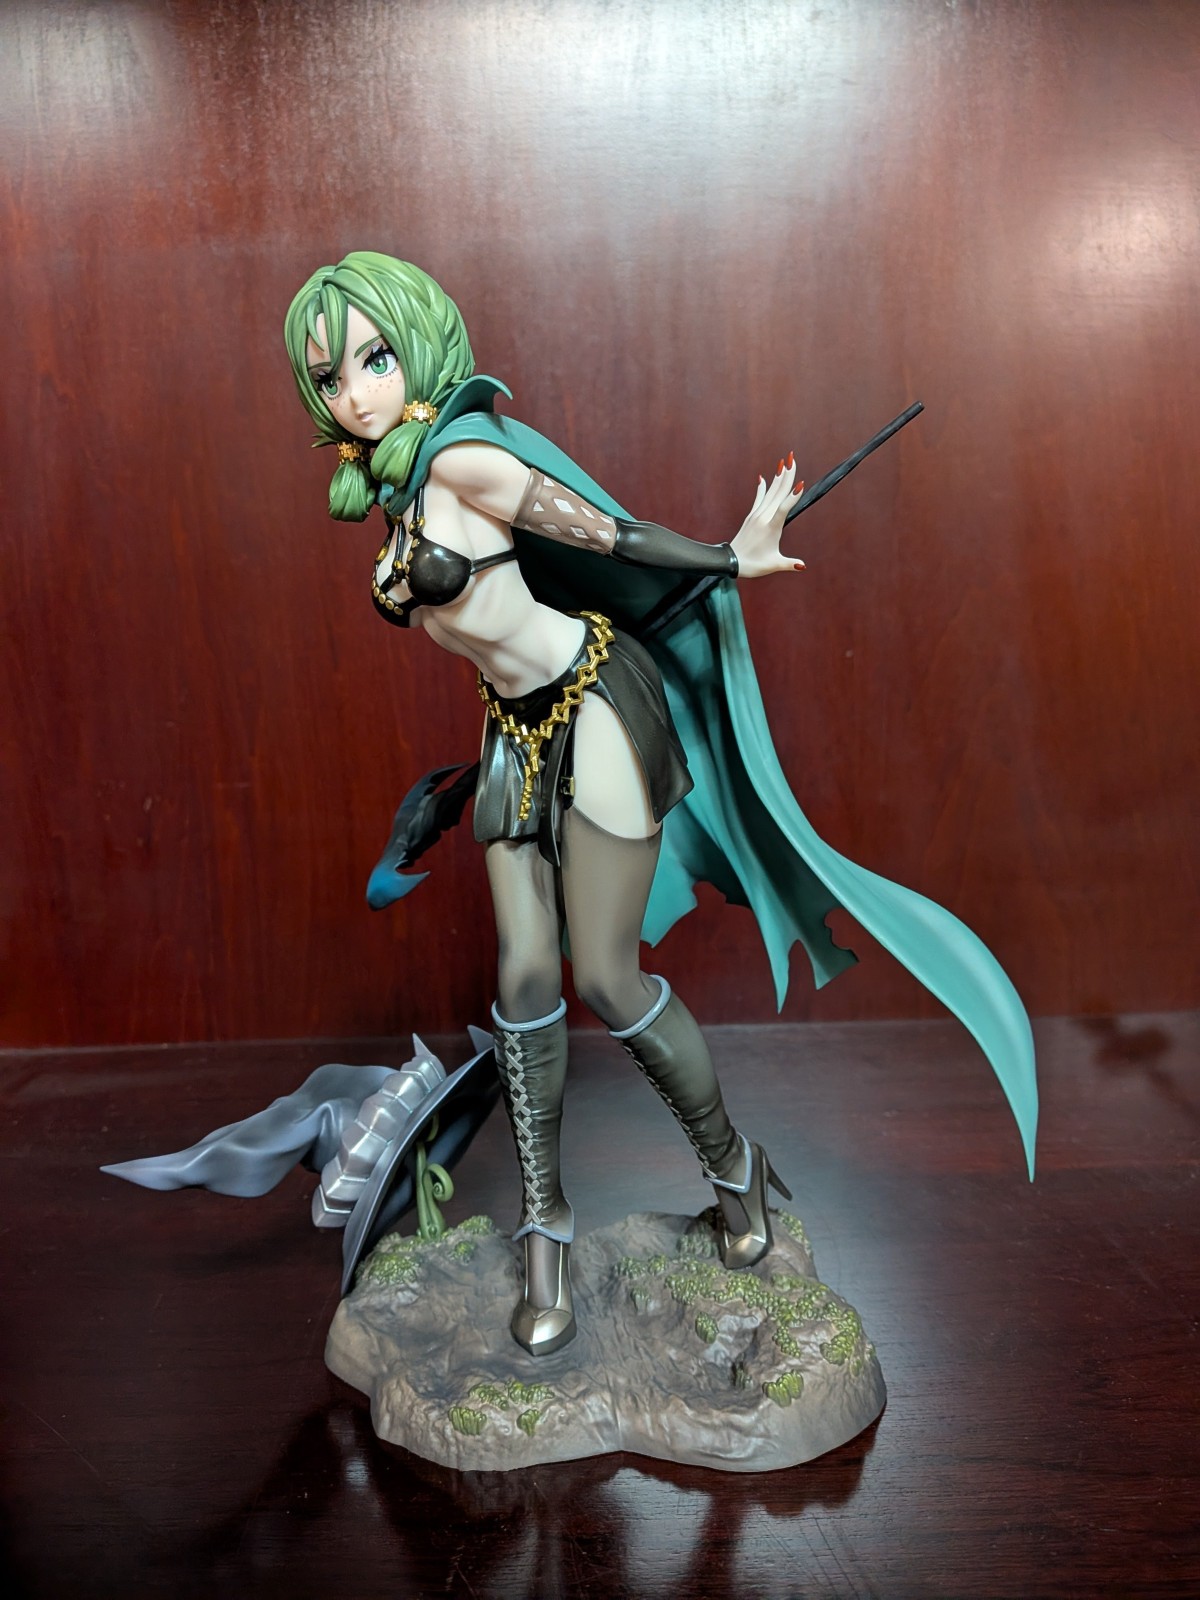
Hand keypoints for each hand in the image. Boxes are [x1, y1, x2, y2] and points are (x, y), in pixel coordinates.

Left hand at [730, 456, 805, 578]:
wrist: (732, 562)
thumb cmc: (754, 565)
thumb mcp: (774, 565)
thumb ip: (789, 564)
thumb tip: (803, 566)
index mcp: (771, 528)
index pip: (784, 508)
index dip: (792, 497)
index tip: (800, 484)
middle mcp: (763, 518)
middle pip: (778, 493)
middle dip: (787, 476)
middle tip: (794, 459)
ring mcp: (756, 515)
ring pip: (770, 493)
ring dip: (778, 477)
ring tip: (785, 462)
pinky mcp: (751, 516)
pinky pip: (759, 498)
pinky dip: (762, 488)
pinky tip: (764, 478)